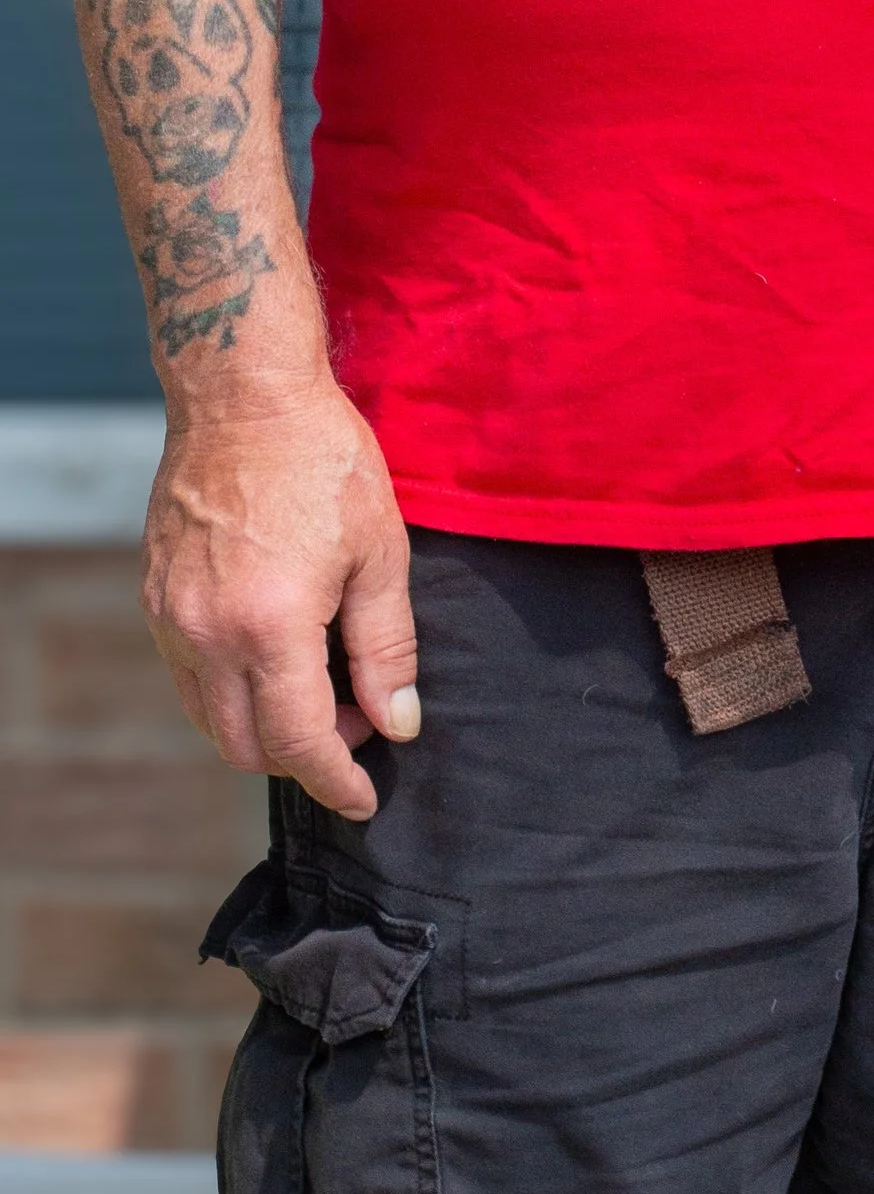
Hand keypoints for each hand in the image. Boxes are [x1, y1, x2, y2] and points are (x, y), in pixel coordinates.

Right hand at [144, 377, 417, 820]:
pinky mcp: (154, 596)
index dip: (337, 782)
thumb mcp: (380, 551)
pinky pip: (187, 676)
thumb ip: (387, 648)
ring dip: (262, 730)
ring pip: (209, 719)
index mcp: (268, 627)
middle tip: (356, 724)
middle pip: (245, 747)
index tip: (366, 799)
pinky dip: (229, 692)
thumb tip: (398, 723)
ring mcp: (169, 617)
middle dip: (303, 759)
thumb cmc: (324, 462)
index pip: (300, 743)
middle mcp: (205, 634)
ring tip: (320, 692)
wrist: (244, 395)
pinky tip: (275, 657)